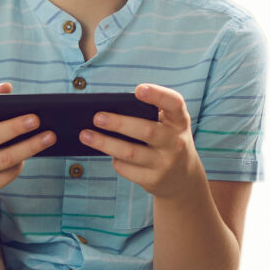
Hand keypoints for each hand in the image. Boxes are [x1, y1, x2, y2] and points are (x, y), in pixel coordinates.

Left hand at [79, 83, 205, 198]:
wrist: (184, 178)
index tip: (138, 89)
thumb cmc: (168, 141)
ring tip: (85, 135)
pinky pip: (127, 168)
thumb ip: (150, 115)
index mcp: (179, 121)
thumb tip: (109, 111)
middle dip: (119, 124)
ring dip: (105, 143)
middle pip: (146, 131)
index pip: (174, 103)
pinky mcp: (153, 180)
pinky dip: (115, 160)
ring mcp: (165, 163)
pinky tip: (108, 153)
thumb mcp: (169, 125)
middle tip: (97, 117)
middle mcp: (176, 142)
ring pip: (130, 153)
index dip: (157, 95)